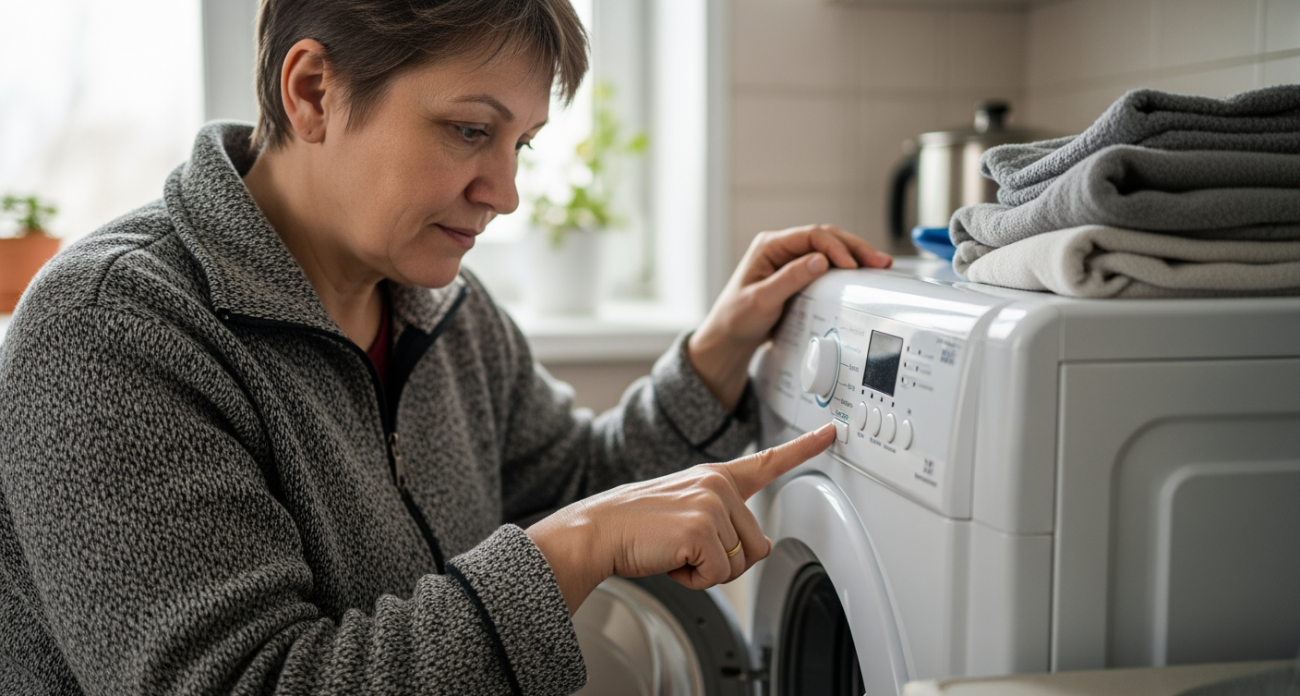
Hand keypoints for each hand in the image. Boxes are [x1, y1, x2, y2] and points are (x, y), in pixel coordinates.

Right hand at [527, 423, 836, 613]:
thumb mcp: (685, 510)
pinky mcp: (702, 530)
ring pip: (740, 563)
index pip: (769, 460)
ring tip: (674, 551)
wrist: (597, 531)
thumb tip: (754, 548)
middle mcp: (717, 485)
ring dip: (707, 570)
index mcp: (715, 476)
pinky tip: (670, 560)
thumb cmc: (636, 526)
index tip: (832, 431)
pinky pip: (719, 575)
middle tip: (683, 547)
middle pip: (756, 544)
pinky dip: (694, 580)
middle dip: (722, 559)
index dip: (805, 447)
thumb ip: (723, 519)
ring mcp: (711, 504)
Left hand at [689, 224, 891, 410]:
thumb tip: (819, 261)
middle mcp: (781, 248)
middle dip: (854, 247)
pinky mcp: (798, 273)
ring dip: (854, 255)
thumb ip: (789, 280)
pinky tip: (862, 273)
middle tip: (879, 261)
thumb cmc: (737, 318)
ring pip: (829, 248)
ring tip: (879, 264)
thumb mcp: (761, 301)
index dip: (835, 248)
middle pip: (825, 237)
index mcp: (769, 246)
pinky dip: (845, 267)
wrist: (730, 336)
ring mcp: (790, 259)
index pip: (810, 236)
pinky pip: (826, 264)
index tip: (852, 266)